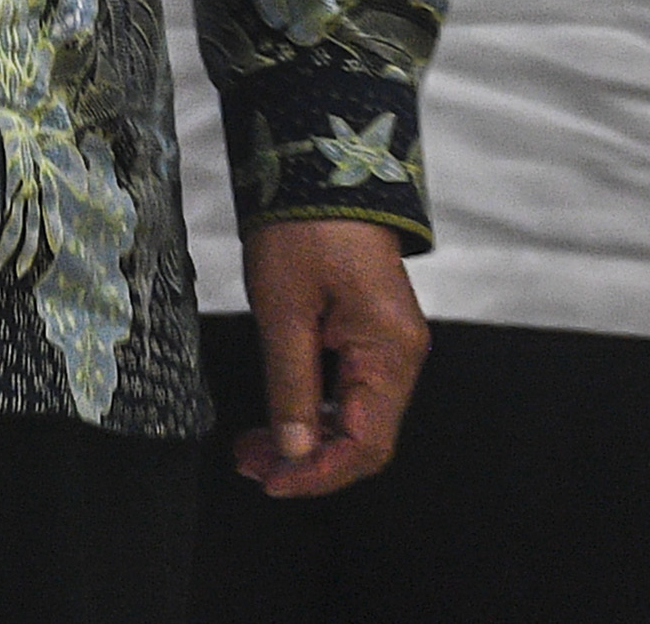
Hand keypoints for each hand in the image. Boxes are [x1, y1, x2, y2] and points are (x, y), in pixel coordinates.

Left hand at [233, 218, 426, 498]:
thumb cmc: (302, 227)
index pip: (366, 443)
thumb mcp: (283, 309)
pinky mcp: (369, 334)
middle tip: (250, 466)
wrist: (321, 167)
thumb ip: (290, 384)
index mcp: (389, 353)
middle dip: (308, 461)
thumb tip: (294, 449)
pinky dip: (312, 409)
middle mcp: (399, 356)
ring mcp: (387, 346)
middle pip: (363, 437)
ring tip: (252, 449)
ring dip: (306, 439)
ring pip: (353, 417)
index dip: (320, 473)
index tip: (273, 482)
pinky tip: (276, 419)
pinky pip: (348, 390)